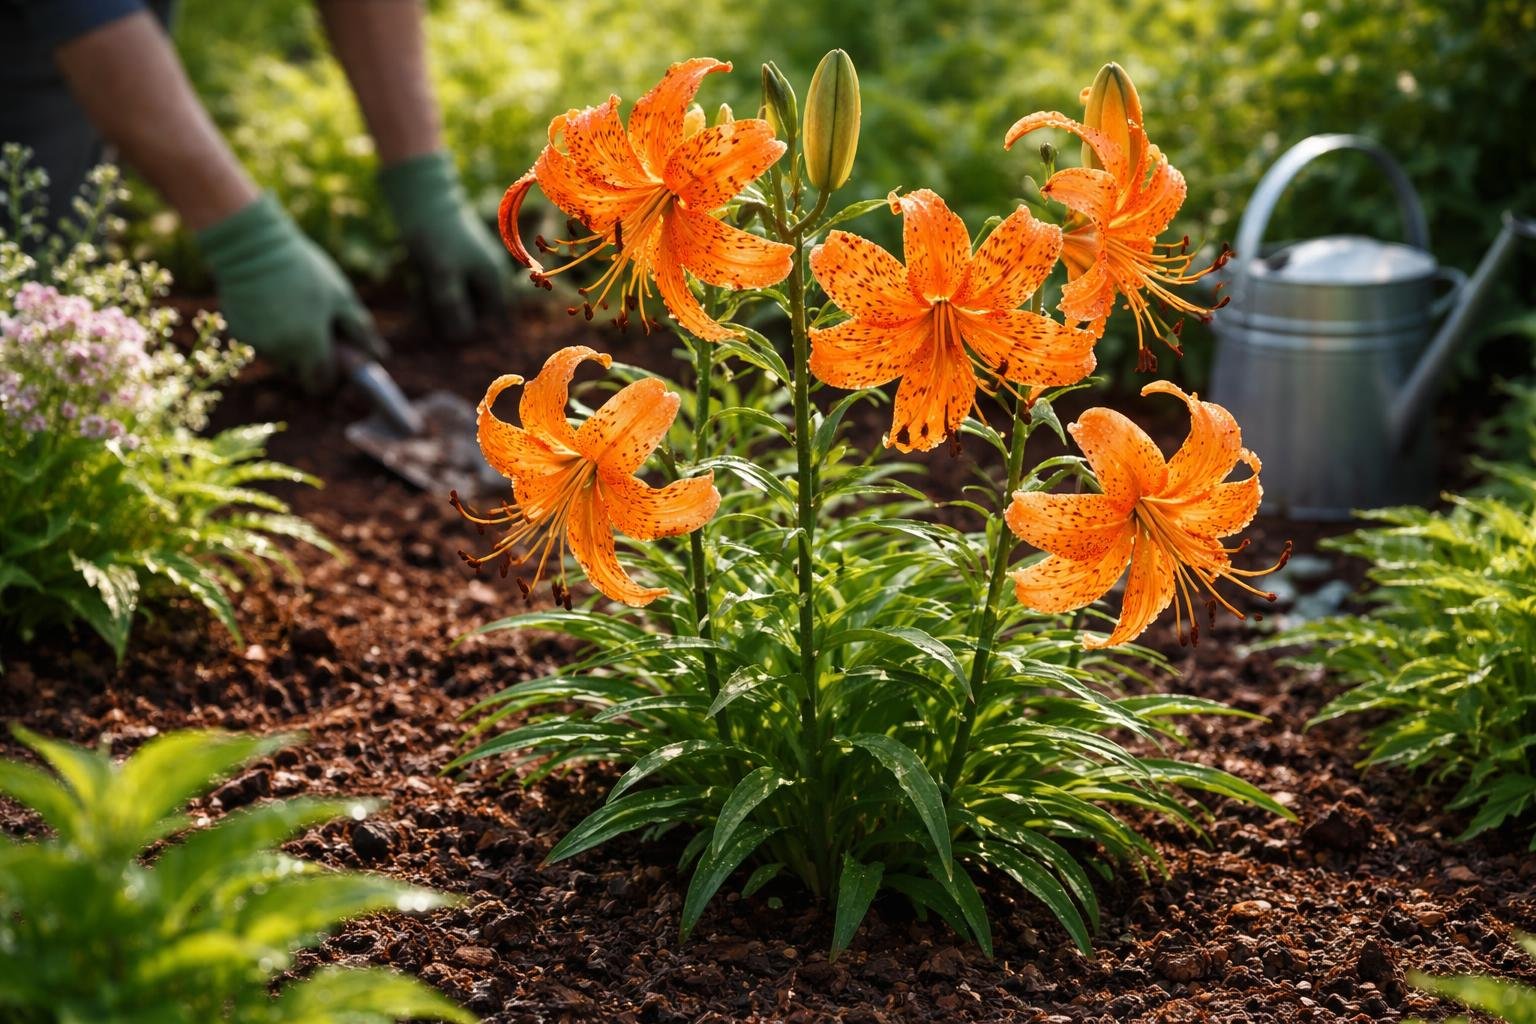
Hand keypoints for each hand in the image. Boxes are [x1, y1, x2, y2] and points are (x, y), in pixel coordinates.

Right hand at [196, 195, 384, 390]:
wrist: (253, 246)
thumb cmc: (305, 270)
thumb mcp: (340, 297)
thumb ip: (361, 331)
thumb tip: (381, 356)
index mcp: (309, 344)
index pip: (321, 382)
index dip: (331, 375)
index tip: (335, 360)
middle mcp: (281, 351)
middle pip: (299, 374)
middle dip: (309, 361)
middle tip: (316, 332)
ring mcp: (256, 343)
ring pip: (279, 358)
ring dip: (289, 346)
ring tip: (294, 311)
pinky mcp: (239, 333)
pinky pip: (260, 343)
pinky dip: (268, 333)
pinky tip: (271, 306)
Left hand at [379, 150, 510, 338]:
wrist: (423, 197)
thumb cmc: (435, 235)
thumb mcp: (442, 274)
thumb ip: (453, 307)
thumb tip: (461, 338)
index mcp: (494, 281)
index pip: (492, 324)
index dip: (470, 333)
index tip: (443, 332)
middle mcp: (489, 278)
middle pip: (475, 316)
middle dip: (450, 320)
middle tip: (426, 312)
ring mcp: (474, 272)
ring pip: (459, 305)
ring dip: (439, 309)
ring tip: (420, 296)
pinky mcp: (457, 267)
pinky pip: (449, 292)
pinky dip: (434, 295)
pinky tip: (419, 287)